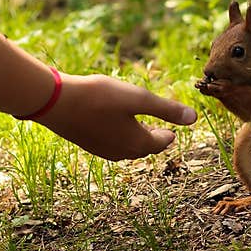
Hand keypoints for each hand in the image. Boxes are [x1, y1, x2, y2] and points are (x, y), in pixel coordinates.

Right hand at [40, 73, 196, 159]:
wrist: (56, 102)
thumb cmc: (99, 97)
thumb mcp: (139, 99)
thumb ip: (167, 110)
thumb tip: (194, 118)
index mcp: (138, 143)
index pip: (162, 142)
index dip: (169, 133)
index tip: (173, 129)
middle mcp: (122, 152)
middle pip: (145, 147)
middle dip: (154, 138)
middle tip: (162, 130)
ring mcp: (103, 150)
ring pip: (127, 147)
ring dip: (136, 138)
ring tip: (140, 127)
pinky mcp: (88, 144)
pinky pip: (111, 144)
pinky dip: (119, 136)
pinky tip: (114, 126)